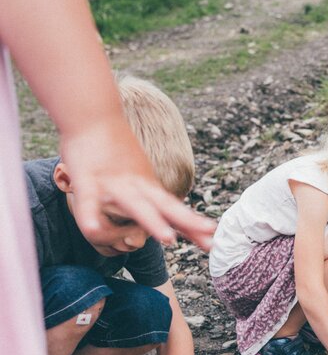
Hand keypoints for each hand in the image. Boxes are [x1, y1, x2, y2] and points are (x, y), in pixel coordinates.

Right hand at [60, 117, 214, 249]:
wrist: (92, 113)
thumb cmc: (112, 148)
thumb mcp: (136, 175)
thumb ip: (148, 197)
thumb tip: (161, 217)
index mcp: (147, 186)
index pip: (175, 209)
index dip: (193, 225)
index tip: (212, 241)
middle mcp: (137, 185)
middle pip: (167, 207)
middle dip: (189, 224)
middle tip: (210, 242)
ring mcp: (114, 182)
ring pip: (137, 205)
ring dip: (154, 222)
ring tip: (169, 239)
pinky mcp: (87, 178)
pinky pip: (88, 200)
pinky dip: (89, 214)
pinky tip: (93, 228)